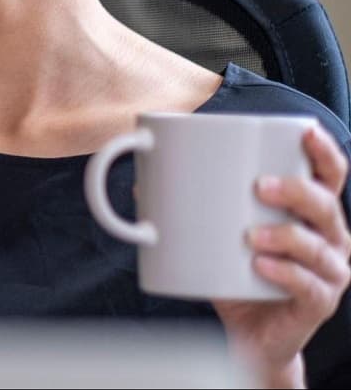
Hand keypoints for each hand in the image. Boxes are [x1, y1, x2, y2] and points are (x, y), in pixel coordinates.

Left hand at [212, 125, 350, 386]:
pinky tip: (262, 267)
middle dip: (296, 190)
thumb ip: (190, 207)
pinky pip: (309, 286)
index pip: (329, 176)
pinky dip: (285, 274)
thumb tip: (139, 183)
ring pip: (318, 246)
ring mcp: (328, 273)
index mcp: (309, 214)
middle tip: (258, 185)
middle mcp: (328, 239)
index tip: (303, 131)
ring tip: (250, 235)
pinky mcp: (318, 305)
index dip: (322, 151)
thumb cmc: (237, 275)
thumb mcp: (217, 235)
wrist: (250, 337)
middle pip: (326, 205)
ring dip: (286, 236)